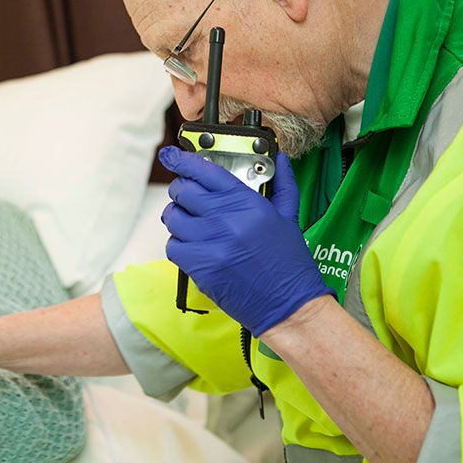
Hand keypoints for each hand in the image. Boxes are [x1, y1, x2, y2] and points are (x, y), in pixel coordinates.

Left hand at [159, 146, 334, 335]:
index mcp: (247, 202)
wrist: (289, 306)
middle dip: (182, 191)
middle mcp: (225, 219)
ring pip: (173, 217)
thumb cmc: (289, 264)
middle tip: (189, 197)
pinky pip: (172, 245)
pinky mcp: (199, 267)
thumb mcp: (290, 217)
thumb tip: (280, 159)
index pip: (204, 171)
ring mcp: (210, 243)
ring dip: (178, 217)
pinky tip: (194, 247)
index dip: (183, 160)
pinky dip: (178, 244)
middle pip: (183, 191)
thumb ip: (282, 184)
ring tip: (192, 224)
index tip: (173, 156)